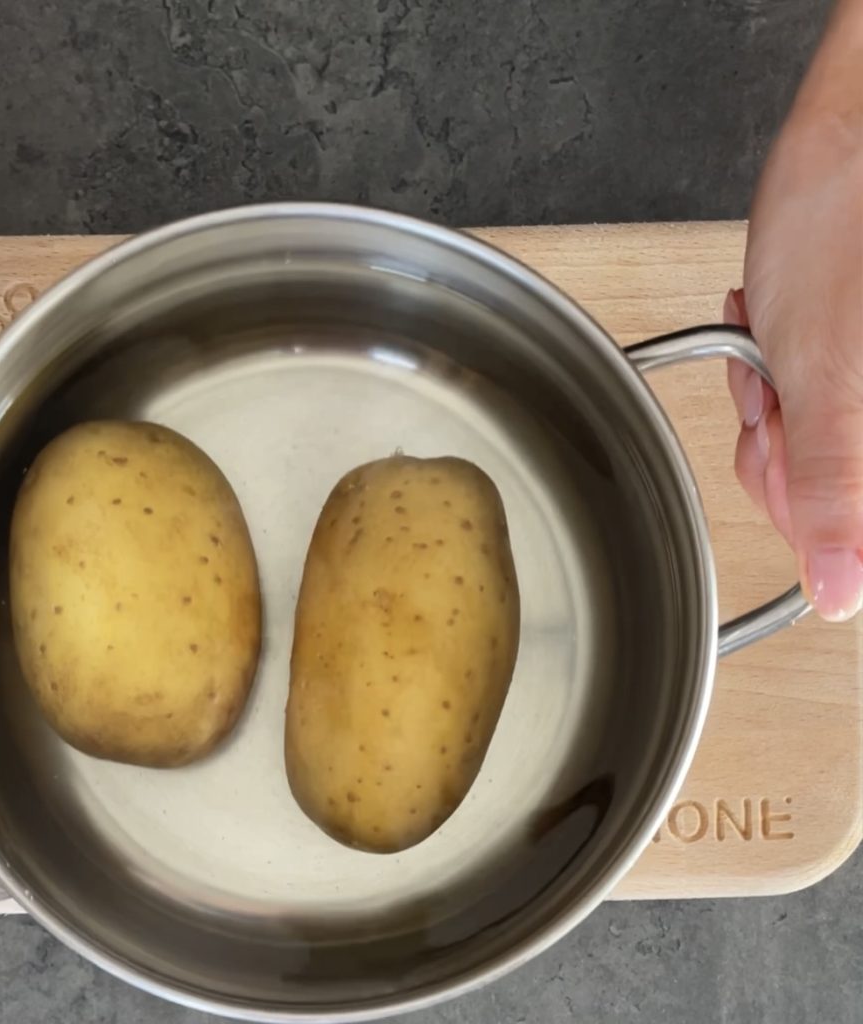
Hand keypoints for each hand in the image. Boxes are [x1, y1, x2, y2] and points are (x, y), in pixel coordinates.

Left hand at [728, 16, 862, 621]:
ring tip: (772, 337)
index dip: (792, 501)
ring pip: (798, 443)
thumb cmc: (845, 229)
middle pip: (814, 490)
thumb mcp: (829, 381)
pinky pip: (799, 399)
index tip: (775, 439)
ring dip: (768, 395)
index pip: (851, 541)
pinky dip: (771, 367)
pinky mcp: (850, 368)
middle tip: (772, 378)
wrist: (853, 139)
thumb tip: (842, 591)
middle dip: (773, 436)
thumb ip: (836, 492)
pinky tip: (769, 321)